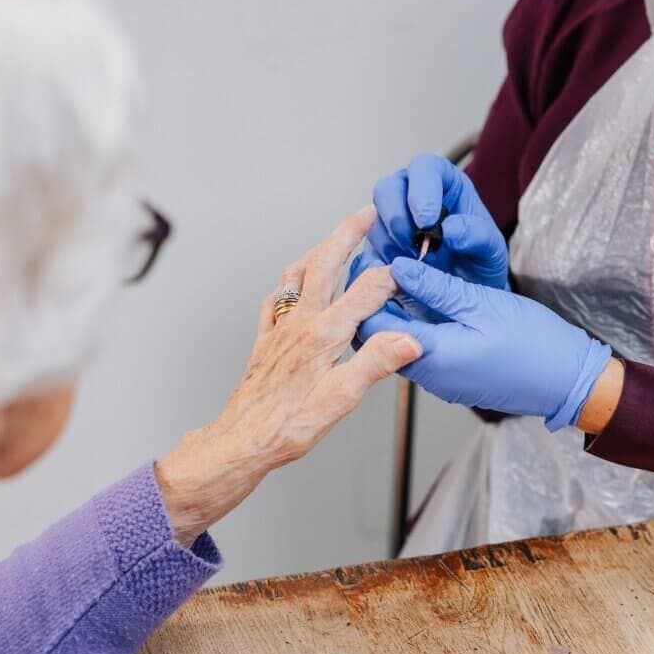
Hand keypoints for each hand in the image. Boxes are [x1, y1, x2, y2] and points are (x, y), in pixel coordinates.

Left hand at [156, 208, 421, 543]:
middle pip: (326, 263)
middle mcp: (300, 322)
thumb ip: (376, 362)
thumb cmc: (289, 425)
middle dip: (348, 234)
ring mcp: (280, 327)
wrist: (243, 439)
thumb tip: (410, 339)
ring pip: (299, 273)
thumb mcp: (341, 398)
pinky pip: (277, 298)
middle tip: (368, 214)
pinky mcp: (266, 340)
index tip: (410, 265)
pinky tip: (294, 284)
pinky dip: (290, 281)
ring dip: (319, 251)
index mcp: (323, 333)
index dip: (392, 274)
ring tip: (334, 238)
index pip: (367, 290)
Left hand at [364, 258, 612, 431]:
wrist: (566, 381)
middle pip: (378, 339)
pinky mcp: (451, 378)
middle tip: (381, 264)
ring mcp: (440, 379)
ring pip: (397, 344)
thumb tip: (399, 268)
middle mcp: (428, 374)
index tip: (372, 261)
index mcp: (431, 356)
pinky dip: (412, 324)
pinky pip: (418, 350)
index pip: (372, 328)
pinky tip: (422, 299)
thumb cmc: (533, 344)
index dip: (366, 292)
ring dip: (394, 312)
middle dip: (374, 301)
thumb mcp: (482, 304)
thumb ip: (435, 288)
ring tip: (400, 274)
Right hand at [368, 154, 508, 289]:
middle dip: (398, 219)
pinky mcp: (378, 247)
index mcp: (443, 183)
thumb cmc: (480, 263)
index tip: (427, 221)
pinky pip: (367, 249)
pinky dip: (381, 265)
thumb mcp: (491, 250)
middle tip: (416, 247)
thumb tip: (450, 230)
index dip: (422, 190)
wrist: (468, 293)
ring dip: (392, 245)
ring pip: (372, 220)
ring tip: (419, 266)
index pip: (425, 167)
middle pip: (387, 188)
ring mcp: (392, 221)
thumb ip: (476, 235)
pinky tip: (403, 277)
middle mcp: (411, 195)